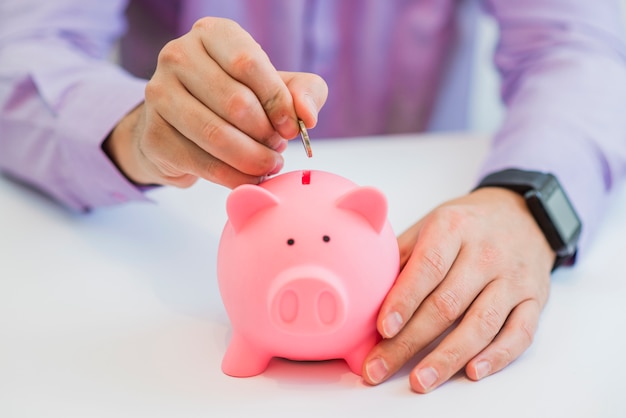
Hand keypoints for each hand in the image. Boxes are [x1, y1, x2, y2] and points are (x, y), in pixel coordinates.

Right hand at [103, 17, 327, 187]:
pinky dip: (234, 177)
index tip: (291, 128)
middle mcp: (178, 56)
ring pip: (218, 136)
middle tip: (277, 148)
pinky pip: (203, 164)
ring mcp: (159, 95)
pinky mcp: (153, 135)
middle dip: (266, 135)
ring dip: (253, 159)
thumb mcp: (275, 86)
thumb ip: (305, 92)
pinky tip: (247, 177)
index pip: (248, 63)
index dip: (278, 101)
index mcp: (211, 34)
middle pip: (236, 103)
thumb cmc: (236, 99)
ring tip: (267, 164)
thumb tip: (306, 117)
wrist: (182, 128)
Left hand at [362, 187, 554, 392]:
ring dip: (449, 357)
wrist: (523, 215)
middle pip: (447, 304)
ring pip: (481, 324)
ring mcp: (514, 278)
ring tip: (421, 380)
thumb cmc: (465, 224)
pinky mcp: (535, 299)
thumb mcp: (430, 224)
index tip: (382, 329)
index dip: (404, 300)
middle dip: (410, 341)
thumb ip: (401, 255)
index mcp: (453, 228)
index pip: (428, 267)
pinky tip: (472, 371)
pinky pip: (519, 333)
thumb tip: (368, 294)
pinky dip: (497, 356)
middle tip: (380, 367)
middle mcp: (486, 253)